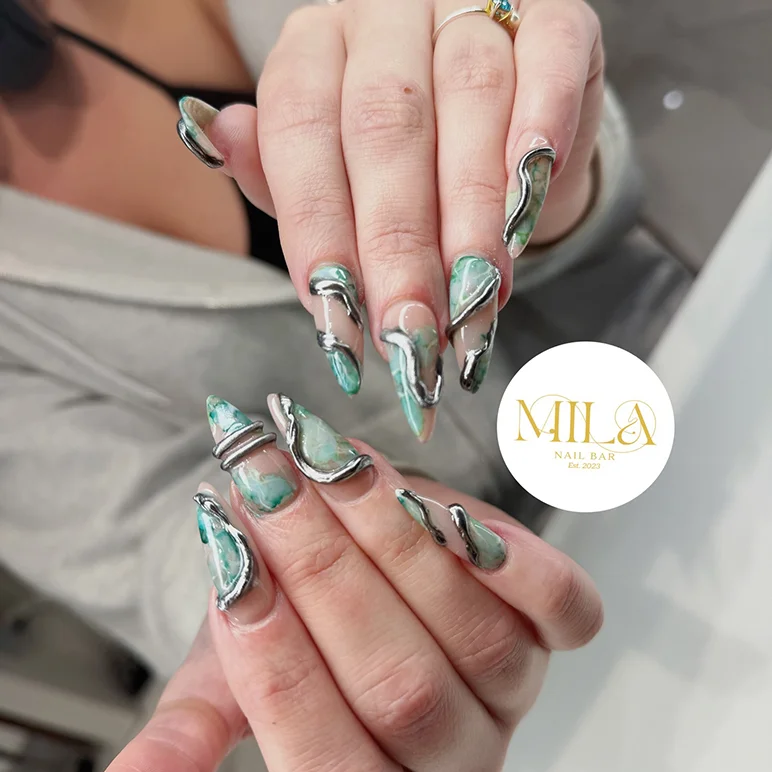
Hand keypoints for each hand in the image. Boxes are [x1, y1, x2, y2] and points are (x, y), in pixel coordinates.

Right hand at [90, 394, 601, 771]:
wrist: (348, 565)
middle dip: (324, 575)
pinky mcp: (554, 630)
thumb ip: (187, 739)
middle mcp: (454, 759)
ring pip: (477, 640)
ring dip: (395, 542)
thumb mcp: (226, 683)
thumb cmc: (287, 626)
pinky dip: (520, 565)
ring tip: (330, 468)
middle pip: (402, 690)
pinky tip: (458, 516)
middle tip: (268, 486)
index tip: (232, 570)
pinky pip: (567, 612)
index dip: (279, 671)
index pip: (331, 770)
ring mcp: (514, 694)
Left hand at [176, 0, 604, 426]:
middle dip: (397, 241)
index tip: (335, 314)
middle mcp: (383, 13)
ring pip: (469, 98)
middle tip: (409, 327)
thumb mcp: (329, 165)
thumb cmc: (404, 155)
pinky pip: (550, 55)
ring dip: (473, 211)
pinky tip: (531, 190)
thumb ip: (277, 166)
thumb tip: (206, 137)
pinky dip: (543, 124)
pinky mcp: (551, 11)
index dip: (316, 225)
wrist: (499, 111)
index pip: (299, 129)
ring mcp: (467, 3)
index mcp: (315, 47)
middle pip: (384, 124)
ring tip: (475, 296)